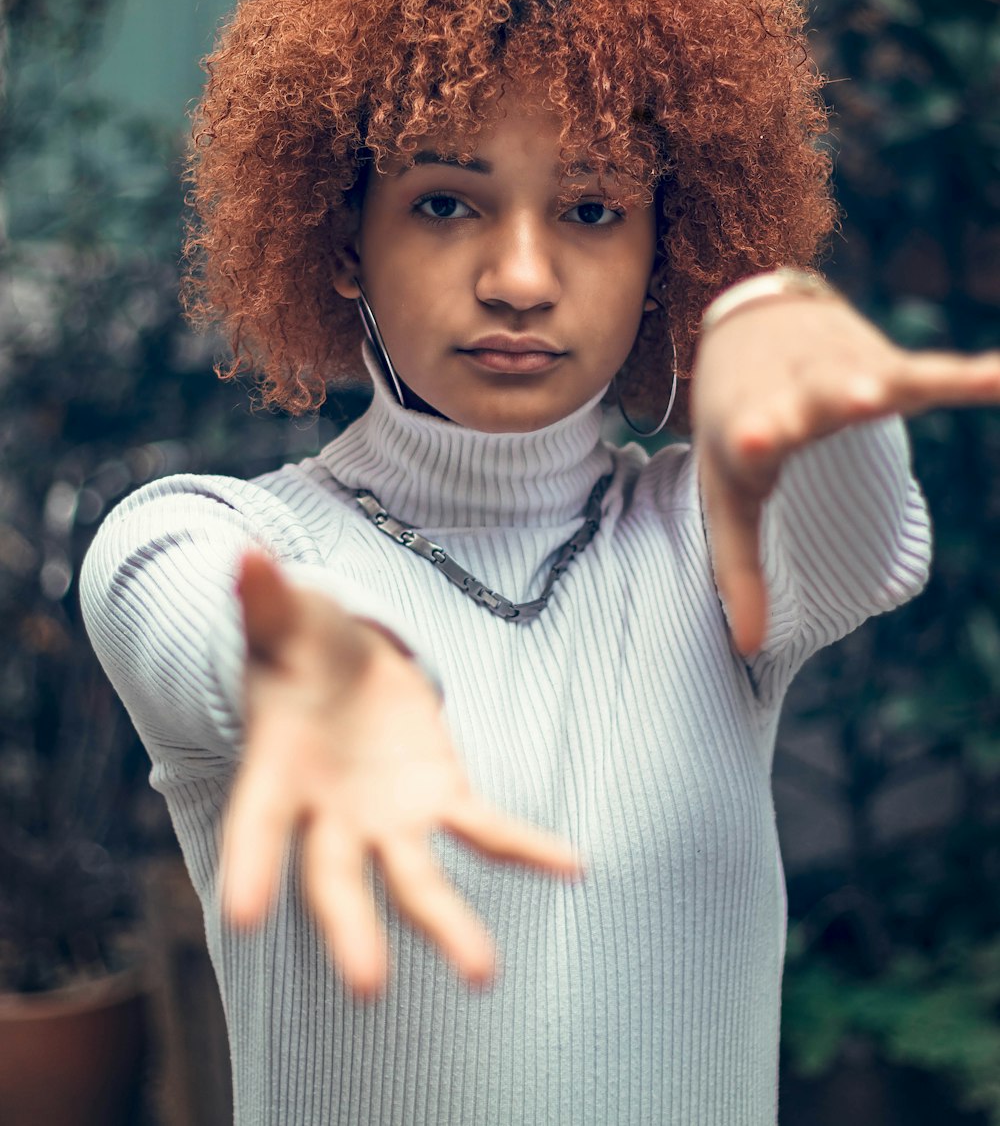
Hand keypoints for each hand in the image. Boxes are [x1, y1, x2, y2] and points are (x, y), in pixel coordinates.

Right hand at [220, 552, 583, 995]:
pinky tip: (573, 866)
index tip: (242, 917)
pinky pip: (484, 827)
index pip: (257, 822)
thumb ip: (265, 598)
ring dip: (447, 922)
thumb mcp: (282, 617)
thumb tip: (246, 554)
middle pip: (335, 876)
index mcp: (277, 767)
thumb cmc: (296, 644)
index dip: (251, 864)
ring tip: (483, 973)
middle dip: (351, 927)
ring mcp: (387, 814)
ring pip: (414, 876)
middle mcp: (329, 810)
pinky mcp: (439, 795)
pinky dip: (524, 847)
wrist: (338, 661)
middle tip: (368, 984)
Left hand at [692, 290, 999, 656]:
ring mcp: (839, 369)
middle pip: (817, 399)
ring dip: (888, 382)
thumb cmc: (735, 420)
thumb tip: (749, 649)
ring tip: (886, 391)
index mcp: (751, 422)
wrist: (746, 318)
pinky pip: (931, 373)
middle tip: (854, 398)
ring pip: (873, 376)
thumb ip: (739, 569)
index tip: (753, 437)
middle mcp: (795, 390)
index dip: (756, 438)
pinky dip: (968, 377)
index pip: (754, 434)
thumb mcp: (727, 491)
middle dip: (834, 399)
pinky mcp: (881, 359)